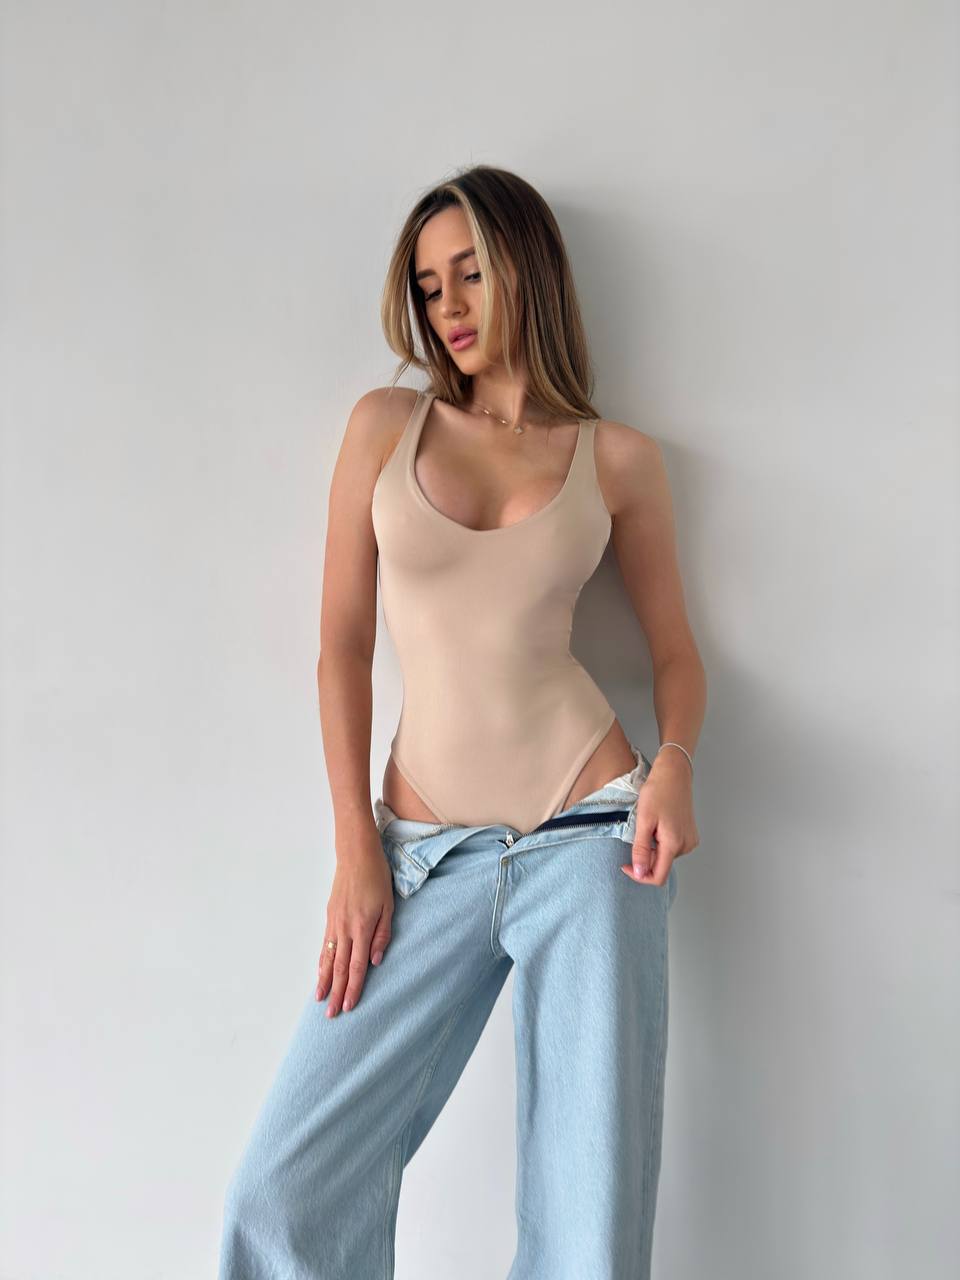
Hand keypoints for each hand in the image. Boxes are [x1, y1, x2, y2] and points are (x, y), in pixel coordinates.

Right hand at [316, 832, 394, 1016]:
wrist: (356, 854)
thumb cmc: (377, 877)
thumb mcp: (389, 905)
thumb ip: (382, 935)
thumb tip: (375, 961)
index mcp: (362, 927)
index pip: (358, 966)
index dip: (354, 988)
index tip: (349, 1007)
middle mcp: (345, 928)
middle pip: (341, 967)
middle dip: (336, 992)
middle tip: (331, 1015)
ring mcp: (335, 923)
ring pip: (329, 958)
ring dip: (325, 981)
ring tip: (320, 1000)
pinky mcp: (330, 917)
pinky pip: (324, 945)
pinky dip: (321, 962)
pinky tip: (320, 973)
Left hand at [621, 751, 698, 886]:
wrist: (674, 773)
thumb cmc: (658, 791)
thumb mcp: (644, 820)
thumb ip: (641, 849)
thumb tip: (640, 873)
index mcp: (674, 843)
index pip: (658, 876)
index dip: (639, 875)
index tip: (626, 864)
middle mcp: (686, 845)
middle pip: (661, 866)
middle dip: (645, 857)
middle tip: (637, 834)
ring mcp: (689, 840)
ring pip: (666, 857)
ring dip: (653, 848)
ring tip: (649, 826)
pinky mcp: (689, 835)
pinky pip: (672, 847)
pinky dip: (660, 842)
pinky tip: (657, 825)